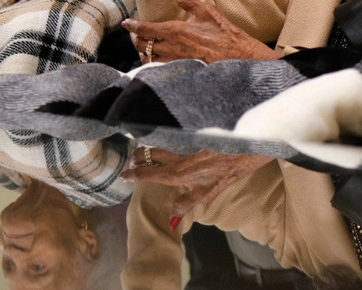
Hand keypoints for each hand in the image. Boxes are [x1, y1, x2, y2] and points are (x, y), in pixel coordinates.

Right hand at [122, 147, 271, 224]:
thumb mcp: (205, 194)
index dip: (134, 175)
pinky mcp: (190, 141)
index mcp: (176, 173)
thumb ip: (185, 204)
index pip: (148, 173)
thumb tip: (171, 220)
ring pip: (158, 147)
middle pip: (149, 155)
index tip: (122, 175)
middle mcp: (176, 159)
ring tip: (140, 154)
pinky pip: (169, 144)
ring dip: (147, 151)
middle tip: (131, 162)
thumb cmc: (224, 174)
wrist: (239, 150)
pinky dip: (161, 147)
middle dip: (137, 158)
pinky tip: (163, 148)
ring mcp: (182, 148)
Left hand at [123, 0, 279, 62]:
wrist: (240, 59)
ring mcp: (175, 63)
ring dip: (143, 54)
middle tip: (135, 35)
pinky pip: (159, 70)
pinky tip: (157, 63)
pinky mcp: (181, 73)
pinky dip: (153, 66)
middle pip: (141, 46)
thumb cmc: (225, 34)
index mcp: (175, 31)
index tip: (126, 23)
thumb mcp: (206, 11)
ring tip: (144, 49)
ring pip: (148, 60)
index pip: (145, 29)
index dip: (133, 26)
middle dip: (135, 40)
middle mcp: (171, 48)